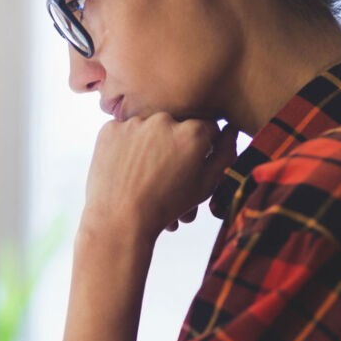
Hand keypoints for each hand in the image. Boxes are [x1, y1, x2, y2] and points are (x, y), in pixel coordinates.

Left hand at [82, 113, 237, 240]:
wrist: (120, 221)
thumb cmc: (167, 206)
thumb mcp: (205, 185)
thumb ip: (224, 154)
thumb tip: (231, 130)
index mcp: (194, 131)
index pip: (206, 129)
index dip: (201, 148)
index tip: (191, 164)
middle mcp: (165, 119)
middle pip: (176, 126)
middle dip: (174, 145)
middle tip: (166, 174)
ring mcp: (134, 122)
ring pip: (148, 128)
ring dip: (150, 145)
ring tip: (145, 175)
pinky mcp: (110, 129)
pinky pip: (123, 132)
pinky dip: (125, 146)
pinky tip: (126, 169)